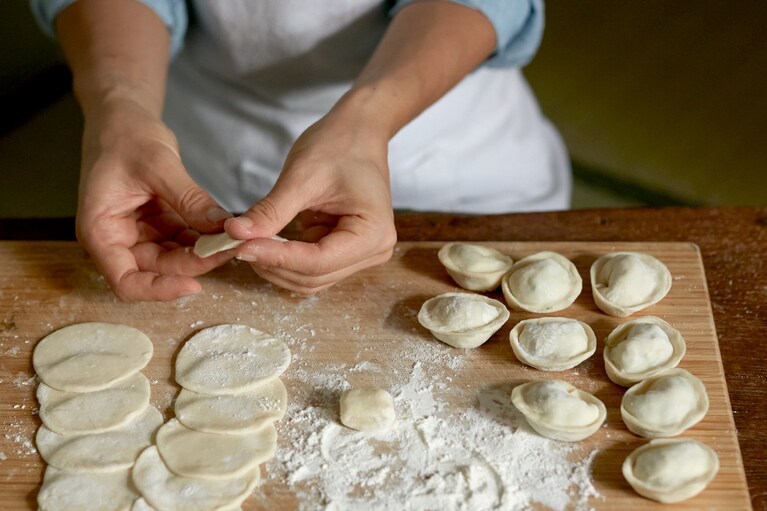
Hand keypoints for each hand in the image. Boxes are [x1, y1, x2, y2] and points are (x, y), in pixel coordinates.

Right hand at [76, 97, 233, 300]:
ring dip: (203, 253)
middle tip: (229, 249)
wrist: (123, 118)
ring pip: (174, 259)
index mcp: (101, 230)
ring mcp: (139, 233)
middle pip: (157, 271)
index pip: (126, 282)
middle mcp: (117, 239)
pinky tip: (224, 229)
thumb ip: (190, 200)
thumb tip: (222, 227)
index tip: (194, 285)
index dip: (159, 290)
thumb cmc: (126, 136)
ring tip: (232, 238)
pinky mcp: (157, 225)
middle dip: (194, 264)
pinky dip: (203, 238)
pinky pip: (183, 241)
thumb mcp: (159, 165)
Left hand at [226, 98, 396, 293]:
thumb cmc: (339, 146)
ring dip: (276, 265)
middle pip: (313, 277)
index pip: (318, 262)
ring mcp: (362, 255)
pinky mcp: (347, 252)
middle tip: (238, 242)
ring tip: (250, 240)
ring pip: (310, 279)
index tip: (241, 245)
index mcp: (373, 233)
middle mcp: (374, 251)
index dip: (277, 257)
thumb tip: (236, 234)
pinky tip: (267, 239)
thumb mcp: (302, 176)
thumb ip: (271, 211)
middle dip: (273, 263)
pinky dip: (284, 259)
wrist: (358, 134)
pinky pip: (311, 268)